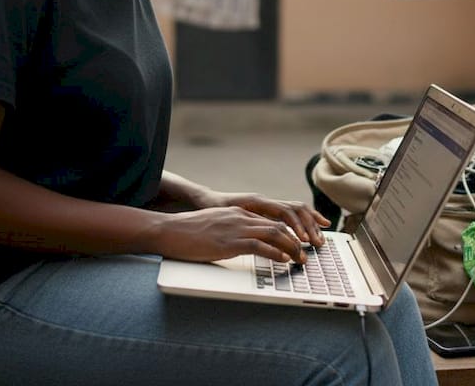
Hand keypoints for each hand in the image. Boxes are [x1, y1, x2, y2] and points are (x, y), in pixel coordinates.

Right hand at [151, 207, 311, 263]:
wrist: (169, 231)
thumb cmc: (187, 232)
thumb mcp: (214, 227)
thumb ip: (230, 231)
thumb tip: (241, 244)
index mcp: (238, 213)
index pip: (270, 220)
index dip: (288, 232)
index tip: (298, 243)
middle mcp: (241, 217)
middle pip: (278, 225)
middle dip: (296, 240)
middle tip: (305, 253)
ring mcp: (236, 228)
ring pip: (274, 234)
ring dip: (291, 248)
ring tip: (300, 260)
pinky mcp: (229, 242)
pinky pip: (259, 246)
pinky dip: (275, 253)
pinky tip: (283, 261)